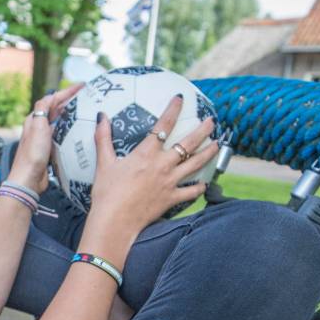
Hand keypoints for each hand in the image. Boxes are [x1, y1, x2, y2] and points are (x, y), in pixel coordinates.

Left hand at [6, 84, 83, 192]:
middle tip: (86, 96)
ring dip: (71, 114)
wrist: (29, 179)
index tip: (82, 86)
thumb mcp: (37, 127)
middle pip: (56, 109)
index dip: (67, 92)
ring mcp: (44, 138)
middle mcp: (38, 127)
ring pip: (60, 121)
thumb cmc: (32, 154)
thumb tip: (50, 96)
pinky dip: (70, 130)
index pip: (53, 100)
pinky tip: (79, 132)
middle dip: (70, 101)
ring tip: (85, 110)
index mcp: (35, 119)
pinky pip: (62, 135)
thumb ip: (43, 109)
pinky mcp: (49, 149)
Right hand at [87, 96, 217, 243]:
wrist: (115, 220)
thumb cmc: (107, 192)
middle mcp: (162, 165)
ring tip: (217, 145)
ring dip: (209, 153)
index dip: (172, 110)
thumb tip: (101, 117)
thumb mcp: (103, 162)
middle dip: (202, 130)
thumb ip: (103, 138)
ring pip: (195, 164)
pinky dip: (199, 187)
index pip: (163, 126)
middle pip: (188, 144)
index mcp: (146, 154)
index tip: (180, 99)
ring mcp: (170, 182)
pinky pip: (191, 192)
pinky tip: (205, 183)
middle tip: (212, 121)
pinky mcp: (172, 198)